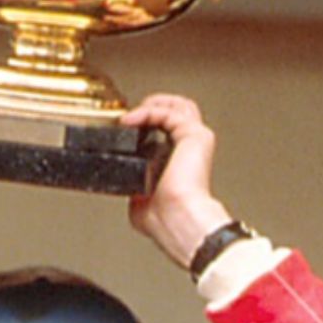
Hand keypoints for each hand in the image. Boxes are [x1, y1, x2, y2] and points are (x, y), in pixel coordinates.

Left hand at [118, 94, 235, 269]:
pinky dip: (147, 111)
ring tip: (132, 114)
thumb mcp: (141, 202)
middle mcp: (190, 149)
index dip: (147, 123)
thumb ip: (137, 190)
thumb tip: (130, 191)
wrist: (176, 219)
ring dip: (153, 104)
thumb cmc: (164, 218)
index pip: (169, 130)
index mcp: (179, 162)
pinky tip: (131, 120)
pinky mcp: (196, 135)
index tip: (125, 128)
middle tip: (132, 115)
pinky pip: (170, 112)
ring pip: (180, 105)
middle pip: (179, 111)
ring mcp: (195, 140)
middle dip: (154, 106)